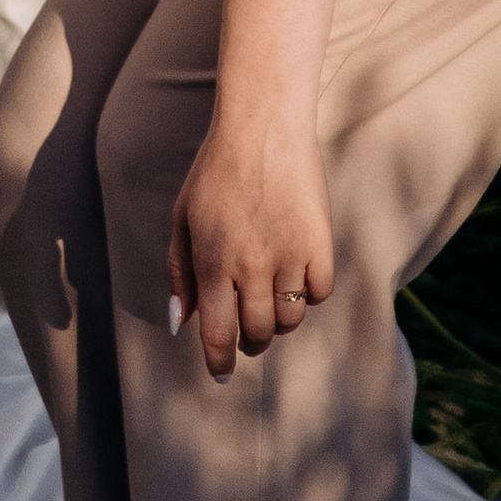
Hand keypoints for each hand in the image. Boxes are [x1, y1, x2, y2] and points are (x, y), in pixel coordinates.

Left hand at [166, 115, 334, 380]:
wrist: (263, 127)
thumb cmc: (215, 172)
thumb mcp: (182, 219)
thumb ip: (179, 273)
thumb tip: (181, 323)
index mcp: (213, 261)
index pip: (217, 334)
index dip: (218, 362)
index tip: (220, 372)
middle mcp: (252, 265)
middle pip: (258, 334)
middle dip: (250, 342)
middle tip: (248, 332)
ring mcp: (289, 254)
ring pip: (290, 319)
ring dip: (279, 320)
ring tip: (270, 300)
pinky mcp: (321, 242)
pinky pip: (319, 293)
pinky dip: (308, 293)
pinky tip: (296, 275)